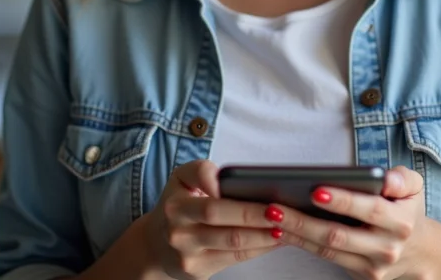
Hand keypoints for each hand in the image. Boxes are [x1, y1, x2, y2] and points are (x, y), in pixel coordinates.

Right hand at [144, 160, 281, 278]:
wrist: (155, 246)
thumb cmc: (178, 203)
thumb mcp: (181, 178)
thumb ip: (201, 171)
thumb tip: (220, 182)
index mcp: (176, 206)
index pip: (210, 204)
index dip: (235, 203)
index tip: (261, 196)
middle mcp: (179, 233)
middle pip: (226, 226)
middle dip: (258, 218)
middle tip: (282, 211)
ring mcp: (189, 255)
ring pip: (234, 244)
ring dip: (264, 236)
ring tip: (286, 225)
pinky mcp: (199, 271)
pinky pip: (235, 258)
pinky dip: (258, 248)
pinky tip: (274, 239)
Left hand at [266, 166, 434, 279]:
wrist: (420, 252)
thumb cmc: (406, 208)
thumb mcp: (414, 186)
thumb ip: (402, 178)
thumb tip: (386, 177)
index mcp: (400, 222)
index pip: (369, 209)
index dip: (343, 201)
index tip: (315, 189)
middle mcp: (386, 247)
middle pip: (339, 235)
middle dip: (304, 221)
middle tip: (275, 206)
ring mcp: (372, 266)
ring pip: (327, 250)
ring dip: (296, 234)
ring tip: (272, 216)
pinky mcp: (360, 275)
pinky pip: (327, 258)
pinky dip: (302, 244)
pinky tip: (282, 231)